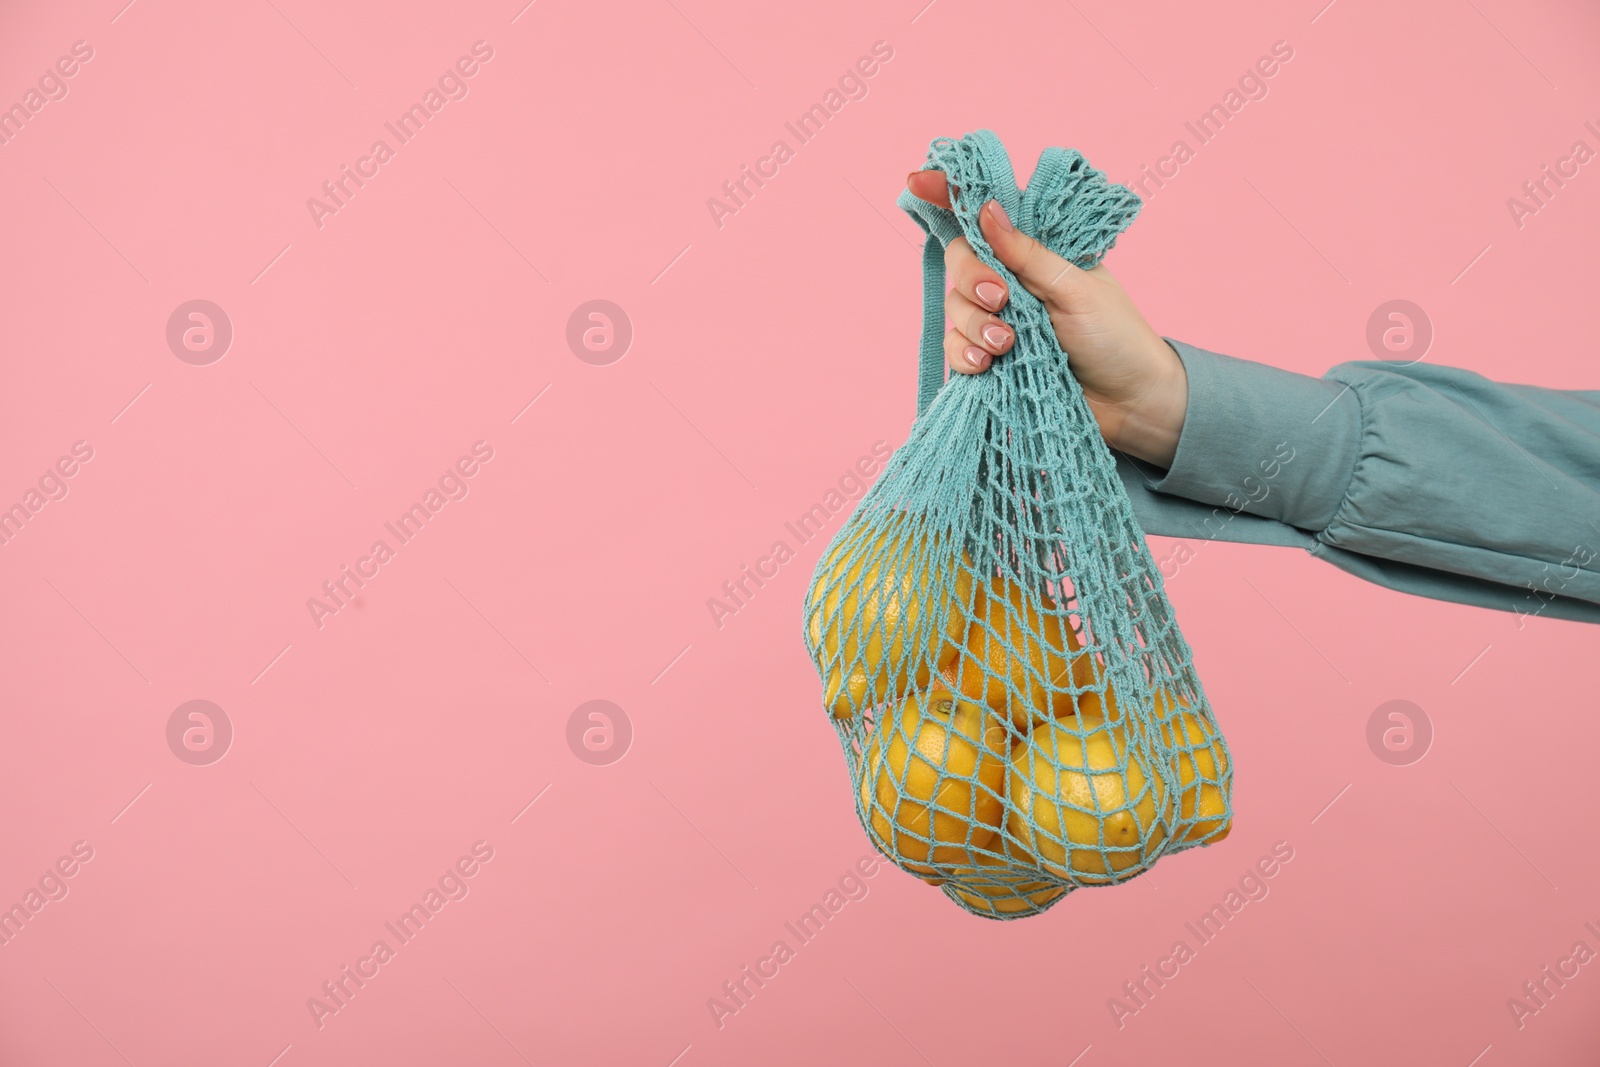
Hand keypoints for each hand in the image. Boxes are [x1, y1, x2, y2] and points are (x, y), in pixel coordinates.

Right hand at [907, 170, 1187, 468]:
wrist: (1129, 404)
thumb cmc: (1115, 338)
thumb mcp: (1076, 289)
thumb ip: (1027, 255)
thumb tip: (986, 209)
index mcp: (1036, 253)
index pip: (987, 216)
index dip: (950, 195)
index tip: (919, 181)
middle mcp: (1012, 281)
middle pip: (961, 260)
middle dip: (972, 278)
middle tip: (1000, 298)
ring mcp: (999, 321)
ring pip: (957, 308)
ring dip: (975, 325)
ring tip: (1008, 345)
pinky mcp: (990, 360)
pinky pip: (956, 349)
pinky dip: (965, 355)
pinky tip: (986, 366)